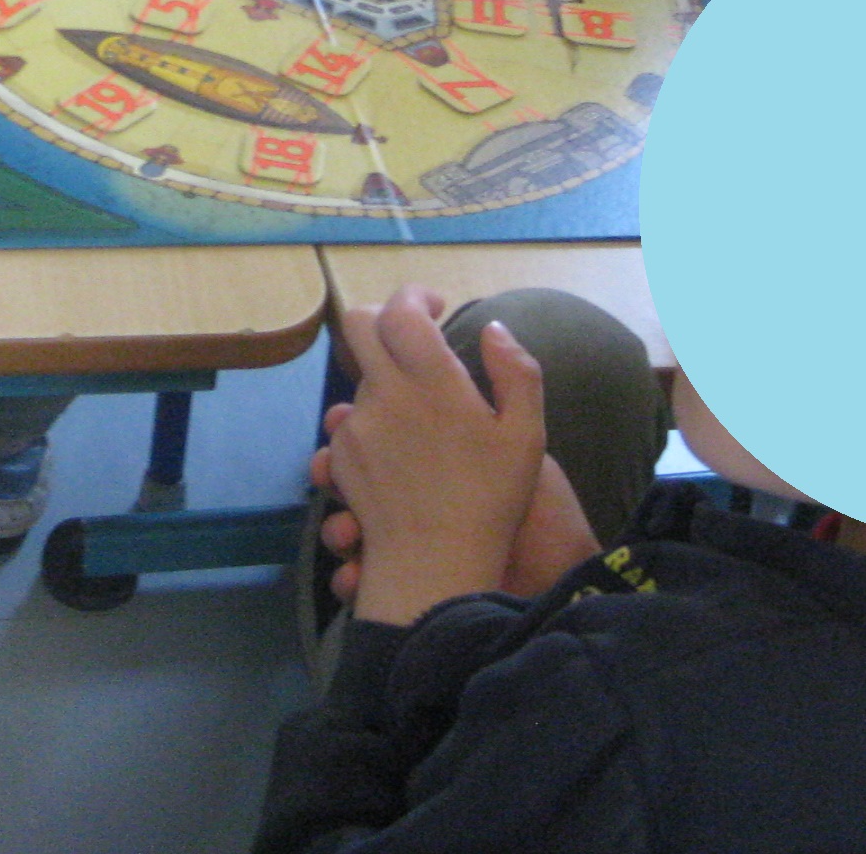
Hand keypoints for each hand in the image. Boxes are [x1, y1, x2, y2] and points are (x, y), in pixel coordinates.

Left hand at [318, 286, 548, 625]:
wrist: (435, 568)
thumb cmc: (490, 501)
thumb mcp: (526, 436)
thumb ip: (516, 372)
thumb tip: (492, 328)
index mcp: (432, 380)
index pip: (402, 310)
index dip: (415, 297)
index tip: (436, 308)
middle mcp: (385, 393)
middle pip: (359, 325)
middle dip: (384, 320)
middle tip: (412, 340)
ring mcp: (356, 425)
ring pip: (357, 377)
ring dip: (382, 380)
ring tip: (417, 412)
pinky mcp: (339, 458)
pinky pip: (349, 422)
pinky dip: (371, 423)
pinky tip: (400, 452)